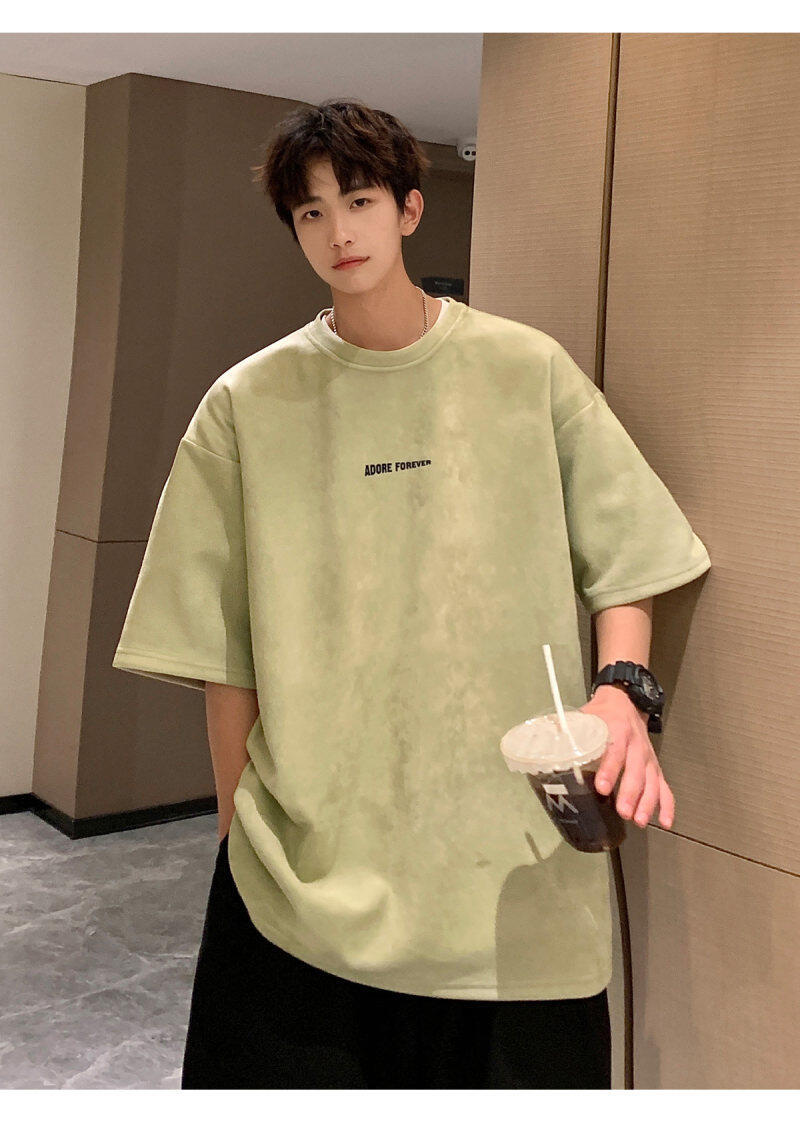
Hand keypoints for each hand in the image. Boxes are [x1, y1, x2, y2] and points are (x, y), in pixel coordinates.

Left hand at [578, 685, 674, 829]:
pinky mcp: (655, 767)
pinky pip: (665, 787)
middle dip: (630, 793)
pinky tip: (664, 822)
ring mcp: (648, 758)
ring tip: (638, 821)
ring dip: (647, 802)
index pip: (615, 752)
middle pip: (636, 771)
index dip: (609, 770)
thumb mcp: (584, 717)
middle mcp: (636, 746)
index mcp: (617, 731)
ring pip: (652, 782)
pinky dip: (667, 805)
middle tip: (622, 812)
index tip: (601, 788)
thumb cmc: (600, 714)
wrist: (625, 701)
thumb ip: (568, 732)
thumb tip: (543, 748)